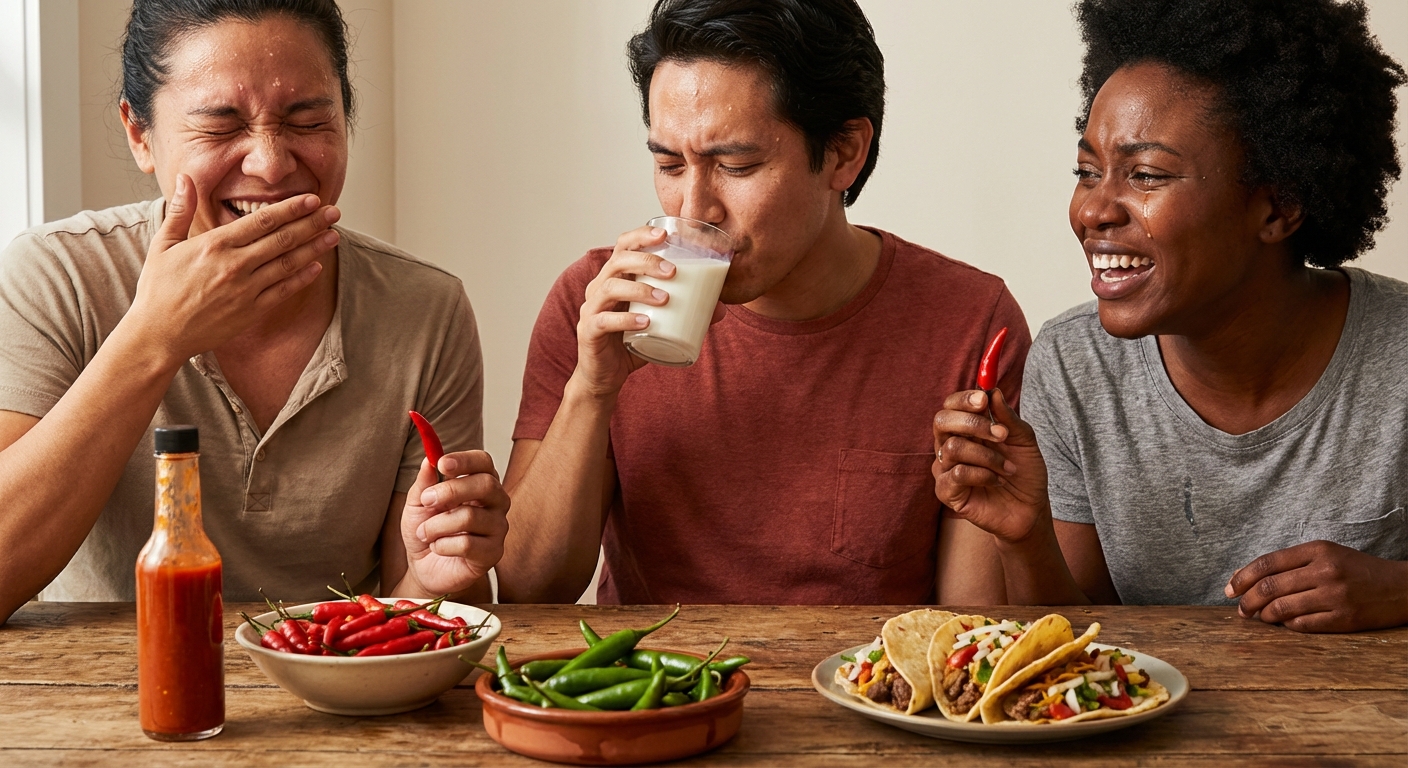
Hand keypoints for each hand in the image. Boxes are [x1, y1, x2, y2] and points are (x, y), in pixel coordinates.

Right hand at [128, 173, 339, 362]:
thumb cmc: (158, 288)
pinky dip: (302, 278)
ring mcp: (245, 290)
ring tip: (334, 235)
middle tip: (334, 212)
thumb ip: (180, 210)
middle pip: (282, 239)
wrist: (158, 334)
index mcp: (214, 244)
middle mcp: (234, 265)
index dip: (291, 208)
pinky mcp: (251, 311)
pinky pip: (283, 291)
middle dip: (311, 223)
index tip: (311, 199)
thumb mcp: (163, 244)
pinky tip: (317, 266)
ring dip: (314, 248)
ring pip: (287, 263)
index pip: (262, 220)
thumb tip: (186, 177)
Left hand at [400, 450, 509, 595]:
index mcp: (480, 483)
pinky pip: (467, 544)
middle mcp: (496, 503)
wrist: (424, 568)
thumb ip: (424, 483)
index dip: (465, 460)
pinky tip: (437, 548)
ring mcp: (497, 528)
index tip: (441, 463)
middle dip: (451, 490)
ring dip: (437, 525)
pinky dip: (442, 545)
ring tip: (425, 533)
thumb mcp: (418, 503)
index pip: (483, 462)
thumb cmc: (427, 531)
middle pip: (486, 485)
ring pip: (470, 517)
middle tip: (427, 500)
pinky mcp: (493, 553)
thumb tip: (428, 461)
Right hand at [573, 226, 676, 396]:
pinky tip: (645, 323)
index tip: (664, 234)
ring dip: (640, 290)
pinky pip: (604, 320)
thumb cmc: (631, 342)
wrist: (605, 377)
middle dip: (646, 261)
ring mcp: (591, 309)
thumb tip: (720, 308)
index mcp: (615, 278)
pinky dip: (626, 320)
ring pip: (610, 288)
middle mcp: (599, 288)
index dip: (640, 235)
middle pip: (617, 261)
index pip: (623, 246)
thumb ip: (686, 313)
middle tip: (673, 272)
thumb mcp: (661, 324)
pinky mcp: (588, 332)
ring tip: (665, 298)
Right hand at [933, 388, 1050, 543]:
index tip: (984, 400)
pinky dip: (983, 475)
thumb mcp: (1023, 440)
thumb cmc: (1025, 473)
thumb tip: (993, 391)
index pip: (950, 406)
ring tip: (1007, 467)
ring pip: (953, 448)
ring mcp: (945, 469)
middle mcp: (950, 446)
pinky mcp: (946, 492)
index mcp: (965, 430)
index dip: (963, 399)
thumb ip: (1007, 417)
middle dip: (972, 423)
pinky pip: (957, 474)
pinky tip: (997, 481)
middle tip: (1000, 434)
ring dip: (988, 456)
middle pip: (941, 421)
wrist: (1031, 509)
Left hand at [1224, 541, 1407, 632]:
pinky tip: (1284, 623)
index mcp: (1318, 550)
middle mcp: (1325, 571)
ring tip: (1259, 617)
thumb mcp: (1325, 555)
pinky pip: (1302, 625)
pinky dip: (1287, 625)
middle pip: (1270, 586)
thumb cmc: (1355, 570)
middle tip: (1240, 609)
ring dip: (1264, 615)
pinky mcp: (1344, 619)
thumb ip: (1288, 563)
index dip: (1242, 577)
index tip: (1230, 588)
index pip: (1268, 563)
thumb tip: (1242, 575)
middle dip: (1248, 600)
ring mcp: (1335, 596)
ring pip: (1282, 608)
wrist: (1401, 588)